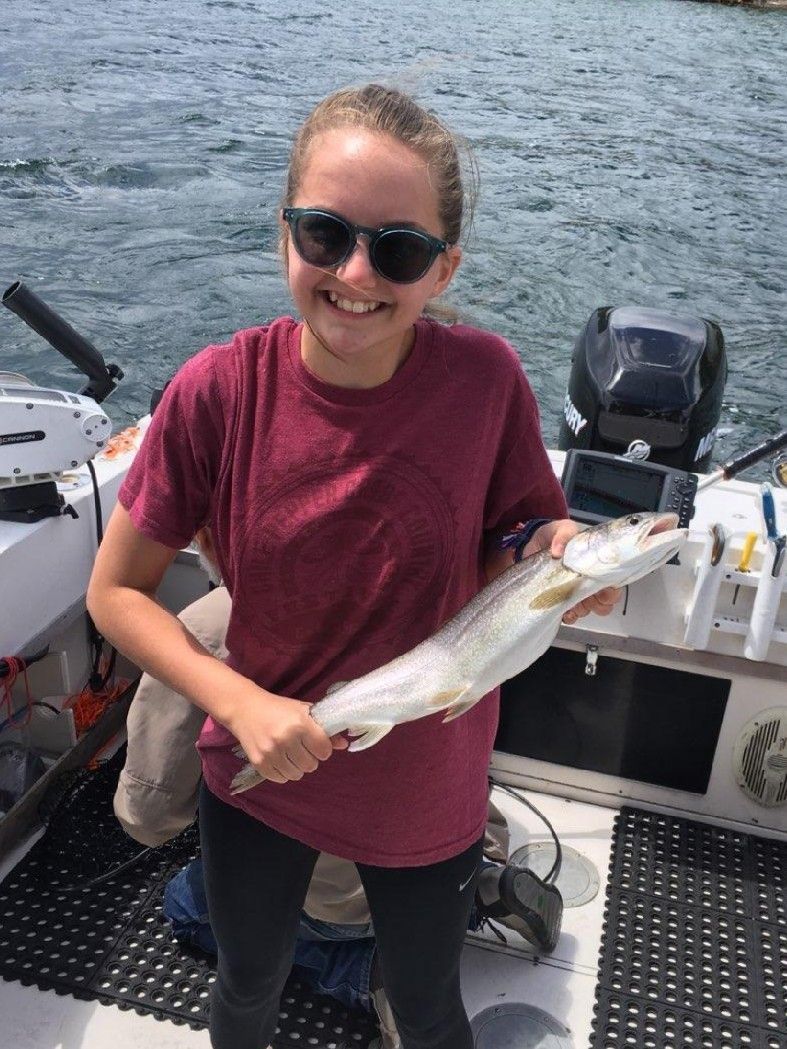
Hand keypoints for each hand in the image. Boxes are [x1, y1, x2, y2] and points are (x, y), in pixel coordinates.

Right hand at [226, 688, 347, 784]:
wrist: (245, 709)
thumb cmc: (278, 708)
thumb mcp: (303, 711)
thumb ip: (324, 729)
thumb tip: (344, 745)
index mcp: (300, 723)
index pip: (324, 750)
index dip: (323, 749)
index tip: (317, 744)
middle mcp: (286, 738)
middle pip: (311, 765)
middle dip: (310, 758)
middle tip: (301, 748)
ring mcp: (271, 752)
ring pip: (297, 775)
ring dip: (297, 767)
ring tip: (290, 754)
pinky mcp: (259, 763)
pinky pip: (280, 779)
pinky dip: (282, 772)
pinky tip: (279, 759)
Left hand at [527, 519, 622, 624]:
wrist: (530, 546)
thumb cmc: (551, 537)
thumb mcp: (559, 529)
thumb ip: (563, 534)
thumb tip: (558, 551)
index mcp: (596, 565)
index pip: (614, 581)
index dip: (613, 589)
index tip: (604, 588)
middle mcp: (590, 581)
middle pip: (606, 601)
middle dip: (599, 603)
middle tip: (586, 597)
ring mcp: (577, 594)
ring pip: (589, 610)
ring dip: (582, 608)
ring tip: (570, 601)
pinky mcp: (562, 602)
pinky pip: (572, 616)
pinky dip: (569, 615)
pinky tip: (562, 609)